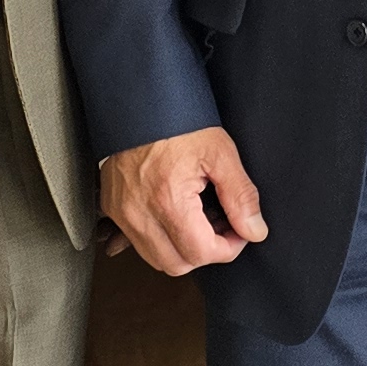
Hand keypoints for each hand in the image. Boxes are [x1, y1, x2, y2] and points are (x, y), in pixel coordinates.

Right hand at [101, 127, 267, 275]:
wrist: (138, 101)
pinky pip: (137, 241)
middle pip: (176, 264)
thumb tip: (254, 230)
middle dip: (205, 253)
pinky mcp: (112, 208)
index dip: (228, 248)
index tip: (239, 231)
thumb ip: (240, 196)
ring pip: (154, 258)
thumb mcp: (220, 152)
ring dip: (181, 249)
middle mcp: (139, 214)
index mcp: (169, 201)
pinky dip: (159, 239)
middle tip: (221, 227)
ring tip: (198, 220)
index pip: (202, 252)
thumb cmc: (178, 122)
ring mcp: (122, 213)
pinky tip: (175, 216)